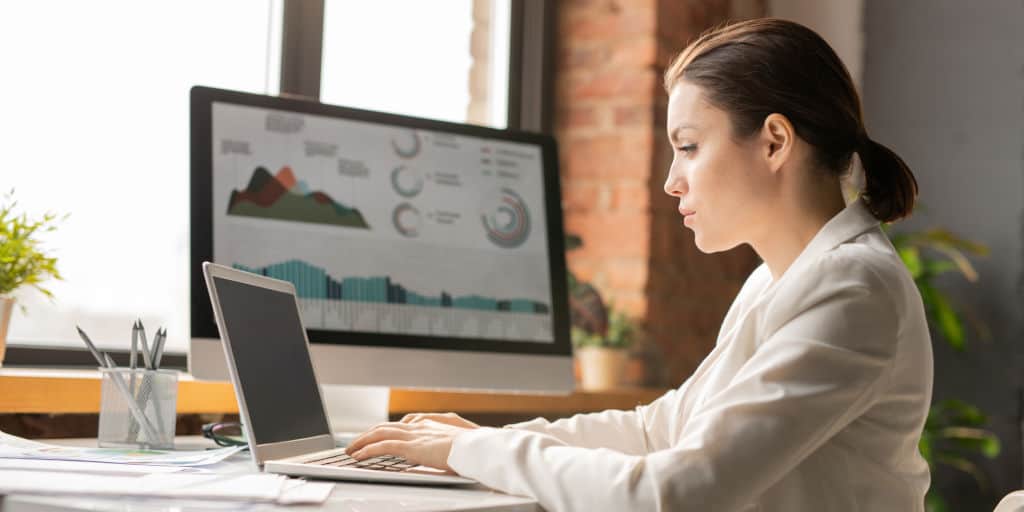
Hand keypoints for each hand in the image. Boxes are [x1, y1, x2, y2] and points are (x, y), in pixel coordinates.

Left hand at [345, 413, 479, 471]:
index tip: (373, 436)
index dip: (383, 431)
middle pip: (385, 427)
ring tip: (350, 450)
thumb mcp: (451, 448)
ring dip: (362, 441)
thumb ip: (437, 449)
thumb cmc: (469, 450)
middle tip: (354, 444)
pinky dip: (368, 450)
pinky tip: (359, 456)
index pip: (399, 426)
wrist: (476, 448)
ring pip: (379, 433)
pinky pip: (383, 446)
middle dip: (367, 434)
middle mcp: (418, 427)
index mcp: (427, 426)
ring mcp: (414, 435)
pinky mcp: (411, 447)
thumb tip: (431, 456)